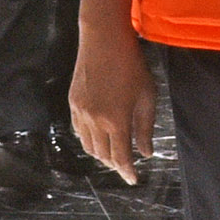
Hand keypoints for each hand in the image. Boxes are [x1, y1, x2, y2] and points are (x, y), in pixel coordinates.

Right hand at [72, 31, 156, 182]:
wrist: (103, 40)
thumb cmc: (131, 65)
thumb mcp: (146, 96)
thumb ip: (145, 128)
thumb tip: (146, 153)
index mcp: (116, 121)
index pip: (121, 157)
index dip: (127, 171)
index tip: (133, 179)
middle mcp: (95, 121)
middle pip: (103, 155)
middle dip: (115, 164)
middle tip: (126, 166)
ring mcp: (81, 112)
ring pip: (89, 146)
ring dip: (101, 155)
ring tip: (113, 154)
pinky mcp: (73, 103)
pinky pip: (79, 131)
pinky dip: (89, 140)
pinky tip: (99, 137)